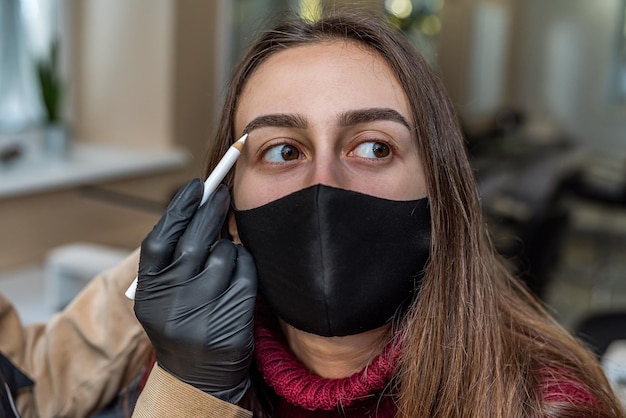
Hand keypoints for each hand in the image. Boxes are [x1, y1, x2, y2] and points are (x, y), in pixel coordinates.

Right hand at [134, 179, 256, 402]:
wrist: (197, 378)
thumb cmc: (184, 322)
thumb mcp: (166, 295)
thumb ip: (175, 258)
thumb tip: (200, 205)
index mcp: (148, 294)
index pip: (158, 241)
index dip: (177, 210)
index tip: (195, 187)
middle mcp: (170, 304)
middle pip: (193, 244)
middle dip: (210, 212)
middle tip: (221, 193)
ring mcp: (199, 316)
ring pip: (224, 256)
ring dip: (229, 247)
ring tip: (225, 255)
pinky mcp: (229, 324)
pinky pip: (246, 275)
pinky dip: (246, 265)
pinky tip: (240, 271)